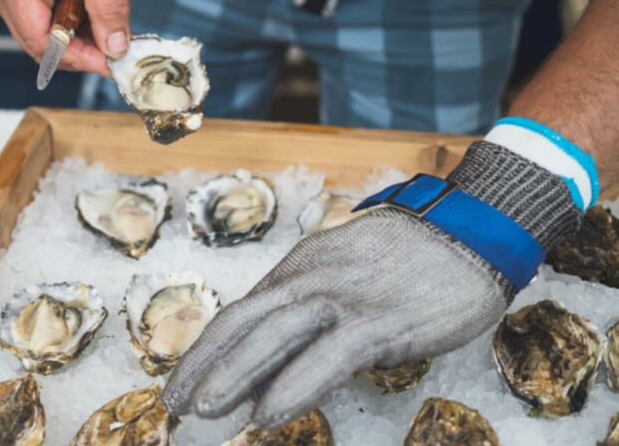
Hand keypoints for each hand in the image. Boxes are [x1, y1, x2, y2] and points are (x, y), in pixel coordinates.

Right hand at [0, 0, 128, 76]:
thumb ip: (108, 6)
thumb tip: (115, 49)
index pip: (41, 43)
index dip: (77, 58)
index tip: (110, 62)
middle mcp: (10, 0)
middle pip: (47, 49)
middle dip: (84, 53)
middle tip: (118, 49)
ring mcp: (22, 5)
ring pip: (57, 45)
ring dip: (87, 44)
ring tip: (112, 26)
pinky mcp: (38, 7)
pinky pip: (63, 34)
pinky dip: (87, 35)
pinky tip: (104, 23)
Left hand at [163, 142, 581, 428]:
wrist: (469, 230)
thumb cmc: (407, 261)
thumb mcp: (346, 278)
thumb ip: (312, 318)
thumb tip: (277, 369)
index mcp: (299, 269)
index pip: (241, 313)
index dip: (206, 350)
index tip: (181, 380)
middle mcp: (309, 279)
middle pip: (242, 323)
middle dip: (203, 365)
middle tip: (173, 403)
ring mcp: (342, 298)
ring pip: (273, 336)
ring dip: (232, 374)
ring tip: (200, 411)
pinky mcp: (379, 321)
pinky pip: (328, 356)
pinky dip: (294, 385)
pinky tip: (268, 412)